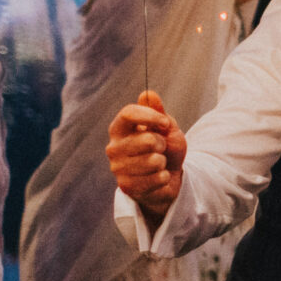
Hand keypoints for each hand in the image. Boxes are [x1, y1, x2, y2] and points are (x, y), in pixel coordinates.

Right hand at [106, 88, 186, 216]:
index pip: (128, 114)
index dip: (151, 116)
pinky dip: (165, 178)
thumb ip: (158, 112)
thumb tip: (148, 93)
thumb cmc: (165, 148)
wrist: (166, 177)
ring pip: (154, 161)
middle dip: (162, 144)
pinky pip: (157, 179)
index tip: (165, 123)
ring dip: (164, 162)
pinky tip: (158, 178)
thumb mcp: (166, 128)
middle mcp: (113, 147)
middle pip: (147, 140)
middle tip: (160, 148)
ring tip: (159, 164)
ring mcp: (118, 168)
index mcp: (119, 128)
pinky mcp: (127, 187)